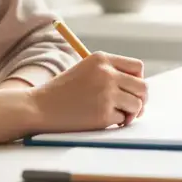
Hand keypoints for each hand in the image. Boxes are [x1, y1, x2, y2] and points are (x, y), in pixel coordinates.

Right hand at [30, 51, 146, 132]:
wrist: (39, 107)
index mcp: (101, 59)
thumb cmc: (62, 91)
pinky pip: (122, 119)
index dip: (137, 80)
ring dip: (130, 113)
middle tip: (132, 108)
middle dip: (140, 99)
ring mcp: (106, 93)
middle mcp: (106, 73)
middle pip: (143, 87)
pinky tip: (99, 119)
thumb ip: (110, 74)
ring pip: (137, 105)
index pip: (137, 67)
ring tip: (116, 115)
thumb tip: (140, 89)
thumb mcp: (86, 71)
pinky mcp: (103, 114)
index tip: (130, 90)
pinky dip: (115, 122)